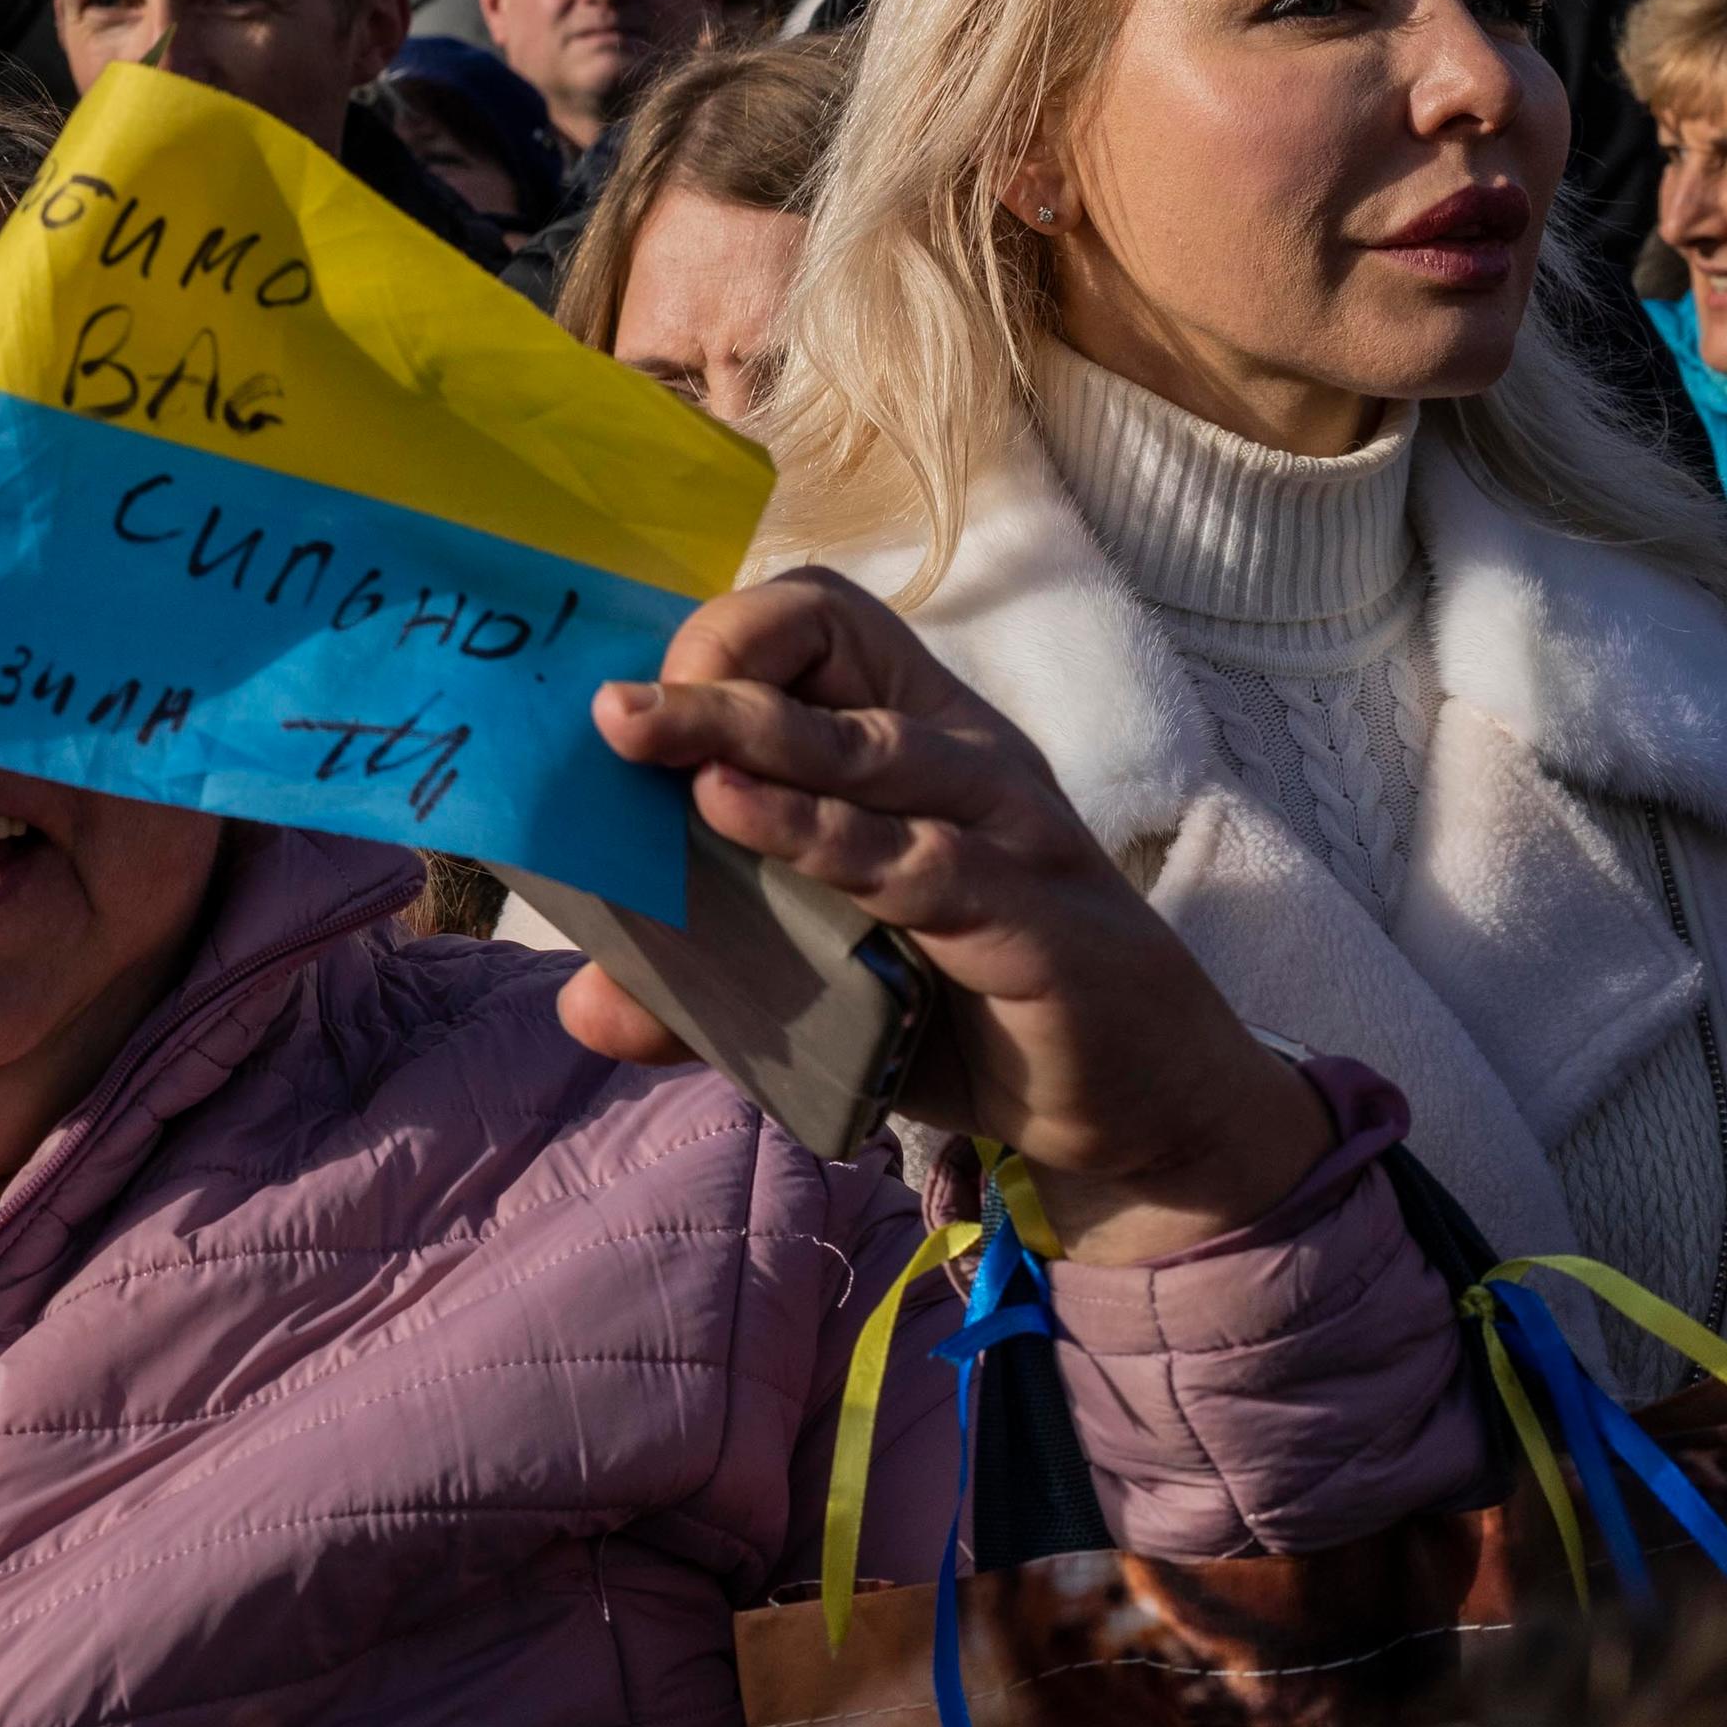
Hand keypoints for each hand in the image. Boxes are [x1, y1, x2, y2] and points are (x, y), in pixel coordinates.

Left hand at [558, 572, 1328, 1262]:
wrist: (1140, 1105)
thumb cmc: (973, 1008)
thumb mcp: (826, 982)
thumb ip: (709, 985)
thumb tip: (585, 1003)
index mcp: (910, 732)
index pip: (818, 621)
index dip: (723, 640)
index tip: (637, 706)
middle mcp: (961, 753)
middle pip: (835, 653)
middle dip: (714, 670)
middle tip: (610, 714)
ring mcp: (1004, 825)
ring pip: (870, 750)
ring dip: (753, 742)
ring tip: (652, 744)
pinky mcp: (1030, 912)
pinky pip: (920, 861)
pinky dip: (823, 838)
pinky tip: (743, 825)